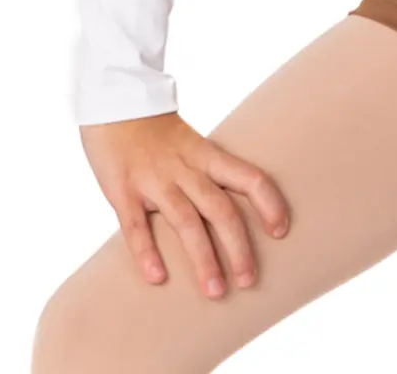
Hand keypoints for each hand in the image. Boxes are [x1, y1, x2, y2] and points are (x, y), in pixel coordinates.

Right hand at [79, 110, 289, 298]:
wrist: (115, 104)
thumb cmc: (158, 131)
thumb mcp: (193, 144)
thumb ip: (210, 173)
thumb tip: (235, 208)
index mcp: (207, 155)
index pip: (250, 178)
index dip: (269, 204)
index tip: (281, 231)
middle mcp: (186, 169)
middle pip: (221, 210)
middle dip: (238, 248)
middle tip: (249, 281)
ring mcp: (155, 180)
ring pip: (186, 223)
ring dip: (203, 259)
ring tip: (215, 291)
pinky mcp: (123, 191)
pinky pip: (136, 226)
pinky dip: (146, 252)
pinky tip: (157, 277)